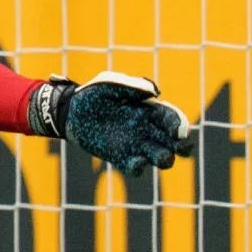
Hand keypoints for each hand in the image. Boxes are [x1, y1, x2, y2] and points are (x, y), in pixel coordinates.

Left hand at [31, 72, 192, 172]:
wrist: (69, 112)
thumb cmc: (91, 95)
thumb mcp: (108, 83)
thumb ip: (130, 86)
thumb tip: (153, 94)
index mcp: (148, 110)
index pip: (172, 118)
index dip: (180, 125)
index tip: (179, 131)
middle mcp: (147, 129)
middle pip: (175, 142)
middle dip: (183, 146)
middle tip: (179, 146)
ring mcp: (135, 145)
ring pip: (161, 157)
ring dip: (165, 159)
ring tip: (161, 157)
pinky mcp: (121, 158)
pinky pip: (136, 169)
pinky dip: (140, 167)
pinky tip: (137, 162)